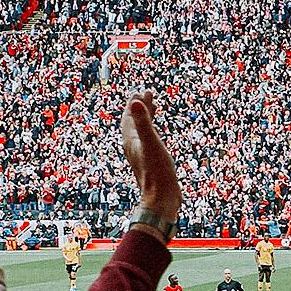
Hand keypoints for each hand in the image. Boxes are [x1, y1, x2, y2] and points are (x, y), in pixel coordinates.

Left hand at [119, 92, 180, 227]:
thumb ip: (143, 122)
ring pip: (141, 132)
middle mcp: (133, 147)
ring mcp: (141, 155)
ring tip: (154, 109)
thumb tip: (135, 101)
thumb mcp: (151, 144)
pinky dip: (151, 132)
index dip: (135, 103)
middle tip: (148, 95)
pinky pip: (148, 141)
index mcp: (131, 140)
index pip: (130, 116)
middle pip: (133, 122)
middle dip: (140, 108)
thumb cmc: (157, 172)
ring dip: (146, 119)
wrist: (161, 199)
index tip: (142, 91)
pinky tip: (158, 136)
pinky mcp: (150, 163)